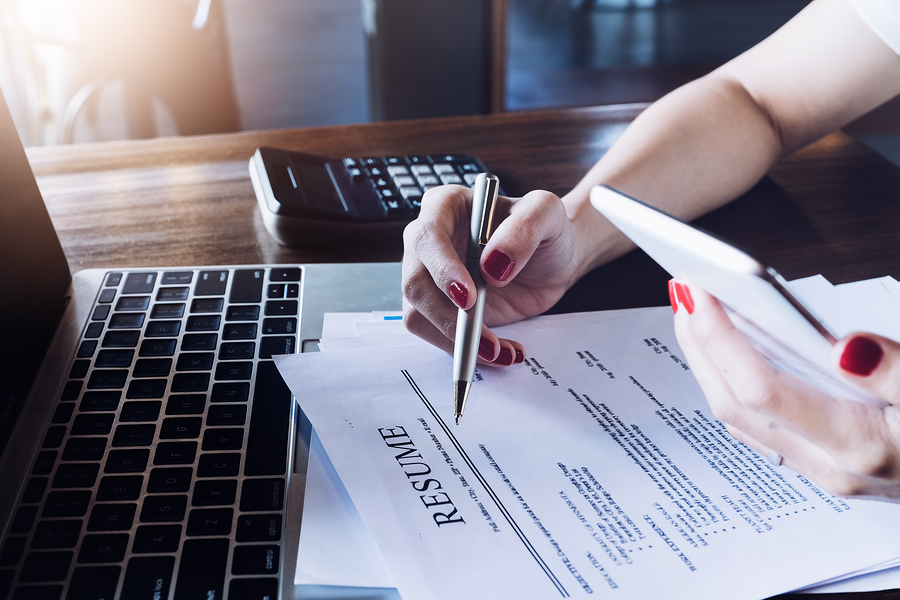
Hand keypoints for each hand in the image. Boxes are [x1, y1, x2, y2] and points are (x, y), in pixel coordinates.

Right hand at [402, 184, 578, 365]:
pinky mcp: (440, 307)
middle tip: (488, 340)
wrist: (553, 260)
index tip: (468, 297)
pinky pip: (436, 334)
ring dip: (456, 341)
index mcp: (445, 206)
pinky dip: (464, 350)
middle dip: (448, 317)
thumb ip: (523, 229)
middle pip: (415, 282)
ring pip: (418, 314)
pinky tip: (499, 351)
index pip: (428, 237)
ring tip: (500, 351)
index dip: (442, 269)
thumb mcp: (547, 214)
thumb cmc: (545, 229)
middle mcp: (428, 241)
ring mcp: (431, 277)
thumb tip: (491, 265)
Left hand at [670, 280, 899, 501]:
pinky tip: (729, 352)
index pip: (761, 389)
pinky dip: (730, 381)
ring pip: (737, 417)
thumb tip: (846, 347)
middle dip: (698, 344)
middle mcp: (830, 467)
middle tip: (681, 290)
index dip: (721, 338)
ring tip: (694, 312)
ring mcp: (823, 470)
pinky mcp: (824, 463)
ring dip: (707, 362)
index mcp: (859, 448)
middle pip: (733, 403)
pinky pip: (757, 423)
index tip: (699, 291)